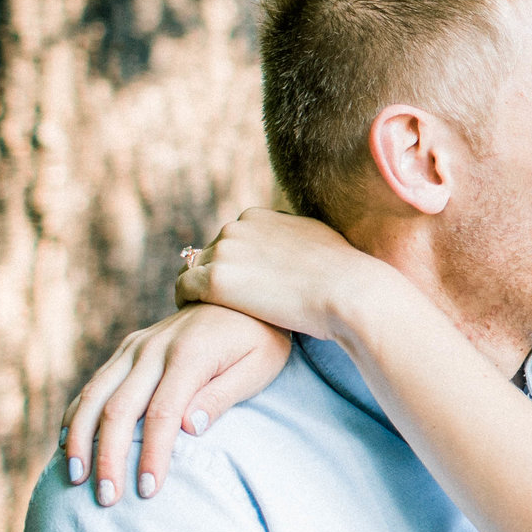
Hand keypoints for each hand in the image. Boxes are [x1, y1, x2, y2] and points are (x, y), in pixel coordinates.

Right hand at [61, 305, 290, 504]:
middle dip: (109, 457)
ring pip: (95, 395)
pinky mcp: (128, 348)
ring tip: (76, 479)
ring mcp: (136, 346)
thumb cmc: (258, 338)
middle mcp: (155, 348)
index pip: (163, 413)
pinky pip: (94, 384)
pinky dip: (77, 414)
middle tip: (107, 499)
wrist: (242, 294)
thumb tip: (190, 428)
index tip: (149, 491)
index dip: (152, 454)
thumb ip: (222, 395)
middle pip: (119, 409)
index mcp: (190, 354)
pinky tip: (69, 445)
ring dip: (81, 439)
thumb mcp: (259, 366)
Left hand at [177, 208, 395, 342]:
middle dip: (217, 274)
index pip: (232, 238)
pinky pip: (184, 288)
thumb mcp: (317, 237)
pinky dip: (186, 301)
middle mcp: (237, 226)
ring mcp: (224, 251)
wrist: (347, 291)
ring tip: (208, 310)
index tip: (242, 284)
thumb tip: (298, 241)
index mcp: (258, 216)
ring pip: (194, 269)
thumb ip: (294, 235)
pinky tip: (197, 315)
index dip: (235, 263)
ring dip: (198, 288)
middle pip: (210, 252)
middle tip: (224, 303)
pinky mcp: (216, 280)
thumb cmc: (342, 273)